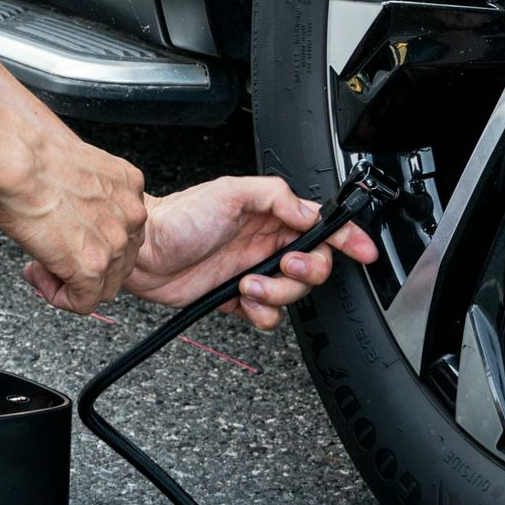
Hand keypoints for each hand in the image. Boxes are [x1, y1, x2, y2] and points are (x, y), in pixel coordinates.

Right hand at [0, 124, 147, 313]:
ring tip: (41, 264)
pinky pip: (83, 302)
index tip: (69, 234)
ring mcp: (114, 244)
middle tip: (52, 252)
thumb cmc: (31, 153)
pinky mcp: (92, 268)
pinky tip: (41, 276)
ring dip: (71, 281)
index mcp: (128, 185)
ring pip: (103, 286)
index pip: (123, 228)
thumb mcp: (74, 160)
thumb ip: (84, 186)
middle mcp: (130, 216)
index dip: (92, 237)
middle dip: (84, 261)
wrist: (16, 161)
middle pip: (118, 259)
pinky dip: (60, 297)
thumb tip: (69, 198)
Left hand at [48, 176, 377, 331]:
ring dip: (277, 293)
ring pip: (293, 293)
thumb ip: (275, 197)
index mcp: (269, 214)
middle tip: (284, 266)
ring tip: (249, 284)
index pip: (319, 225)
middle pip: (314, 265)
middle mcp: (265, 242)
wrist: (142, 251)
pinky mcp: (238, 297)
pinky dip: (262, 312)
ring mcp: (253, 270)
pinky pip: (268, 313)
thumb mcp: (229, 191)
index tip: (362, 249)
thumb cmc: (179, 215)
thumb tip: (308, 212)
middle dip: (307, 271)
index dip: (346, 237)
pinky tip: (243, 301)